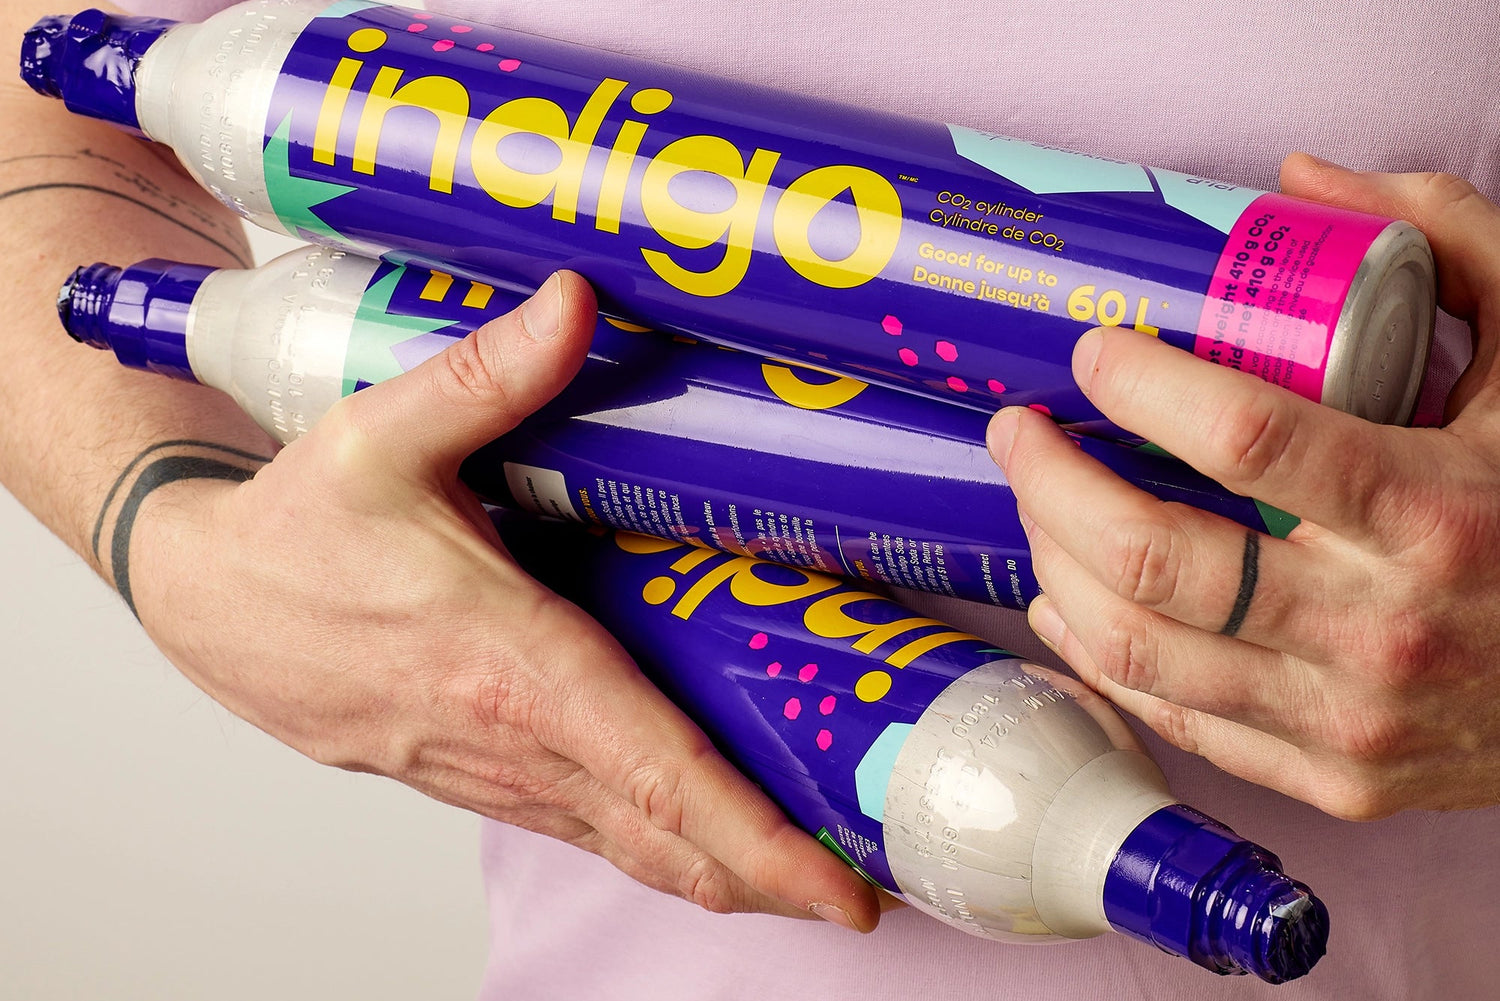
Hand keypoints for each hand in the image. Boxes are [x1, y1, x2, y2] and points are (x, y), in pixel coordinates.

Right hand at [126, 272, 881, 929]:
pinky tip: (707, 851)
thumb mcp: (378, 433)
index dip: (752, 837)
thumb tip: (575, 302)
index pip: (655, 771)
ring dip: (722, 874)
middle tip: (868, 896)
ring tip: (815, 880)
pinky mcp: (478, 776)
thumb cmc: (295, 527)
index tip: (832, 886)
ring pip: (627, 847)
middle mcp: (510, 738)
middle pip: (663, 838)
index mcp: (507, 662)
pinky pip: (586, 830)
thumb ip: (486, 374)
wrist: (208, 600)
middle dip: (769, 879)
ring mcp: (492, 771)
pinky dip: (658, 852)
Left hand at [988, 156, 1499, 819]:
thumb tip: (1307, 182)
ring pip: (1139, 643)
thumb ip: (1450, 246)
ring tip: (1031, 503)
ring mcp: (1345, 716)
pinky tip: (1066, 597)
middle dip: (1052, 481)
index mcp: (1430, 508)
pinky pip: (1172, 716)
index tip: (1094, 354)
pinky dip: (1095, 653)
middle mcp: (1377, 625)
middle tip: (1018, 429)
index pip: (1244, 436)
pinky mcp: (1327, 777)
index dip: (1142, 386)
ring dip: (1054, 562)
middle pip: (1155, 555)